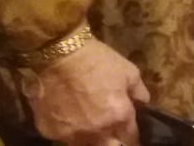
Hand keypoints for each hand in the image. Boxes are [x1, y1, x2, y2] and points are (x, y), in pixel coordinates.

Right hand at [23, 39, 147, 145]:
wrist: (60, 56)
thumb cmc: (99, 62)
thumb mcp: (130, 73)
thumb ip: (139, 93)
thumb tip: (143, 105)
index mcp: (119, 117)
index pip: (131, 140)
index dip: (133, 139)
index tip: (132, 136)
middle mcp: (96, 132)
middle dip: (115, 143)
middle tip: (114, 135)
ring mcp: (71, 135)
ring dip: (93, 140)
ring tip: (93, 128)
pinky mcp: (50, 132)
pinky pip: (64, 139)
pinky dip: (71, 133)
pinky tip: (71, 120)